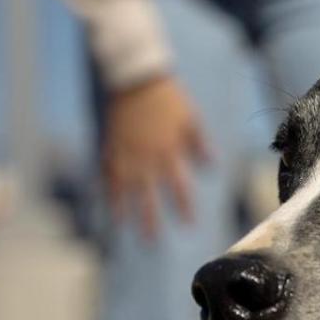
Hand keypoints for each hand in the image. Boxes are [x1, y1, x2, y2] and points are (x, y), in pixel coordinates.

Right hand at [102, 75, 209, 238]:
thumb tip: (210, 167)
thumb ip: (199, 144)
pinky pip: (108, 174)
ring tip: (128, 231)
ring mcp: (127, 152)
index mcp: (169, 150)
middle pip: (149, 194)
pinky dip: (108, 192)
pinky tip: (110, 209)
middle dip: (151, 218)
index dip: (182, 206)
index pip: (178, 185)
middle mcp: (147, 156)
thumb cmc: (168, 98)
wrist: (135, 78)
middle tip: (153, 242)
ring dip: (127, 212)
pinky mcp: (111, 146)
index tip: (187, 224)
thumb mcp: (191, 119)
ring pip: (126, 188)